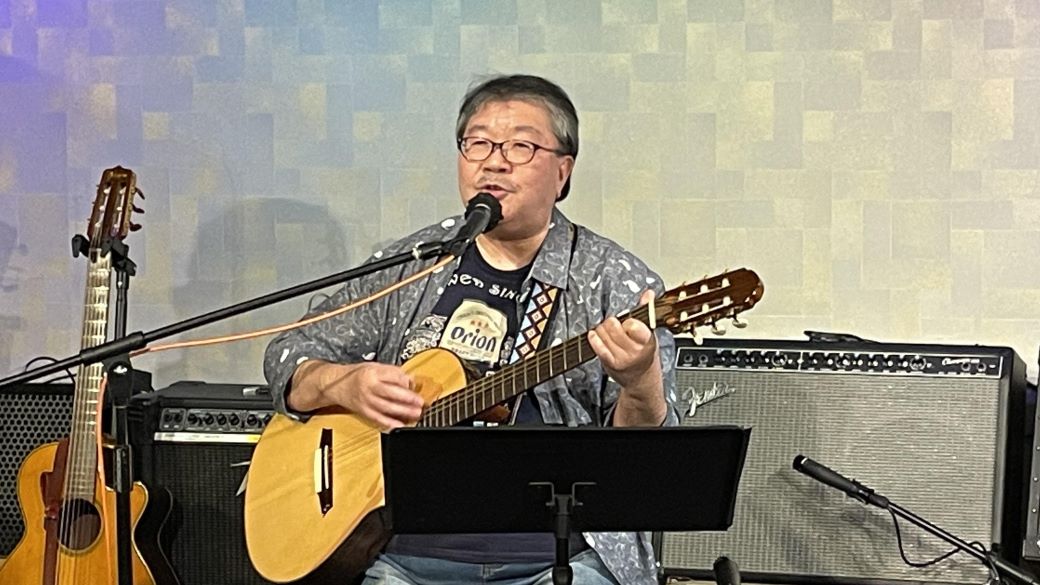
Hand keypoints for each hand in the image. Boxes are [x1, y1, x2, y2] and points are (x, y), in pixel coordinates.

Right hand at [292, 361, 423, 429]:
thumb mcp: (374, 366)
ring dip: (402, 411)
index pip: (393, 376)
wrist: (333, 384)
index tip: (414, 385)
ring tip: (416, 414)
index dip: (406, 381)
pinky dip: (389, 422)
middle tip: (420, 402)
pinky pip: (378, 418)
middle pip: (391, 393)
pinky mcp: (363, 411)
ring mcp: (365, 400)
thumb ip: (391, 373)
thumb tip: (409, 381)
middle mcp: (368, 386)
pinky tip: (400, 425)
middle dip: (407, 399)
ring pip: (386, 407)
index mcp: (372, 372)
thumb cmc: (355, 374)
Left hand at [587, 289, 659, 389]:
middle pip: (614, 326)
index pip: (634, 326)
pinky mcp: (610, 363)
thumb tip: (648, 294)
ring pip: (603, 333)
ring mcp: (622, 358)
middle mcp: (635, 350)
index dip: (628, 321)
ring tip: (608, 333)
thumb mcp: (649, 333)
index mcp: (647, 340)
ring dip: (603, 329)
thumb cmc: (644, 353)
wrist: (642, 379)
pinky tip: (595, 335)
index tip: (629, 323)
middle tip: (615, 325)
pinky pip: (597, 346)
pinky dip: (594, 338)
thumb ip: (646, 312)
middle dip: (612, 322)